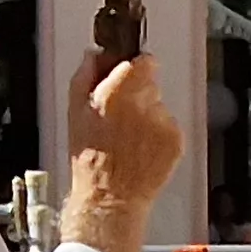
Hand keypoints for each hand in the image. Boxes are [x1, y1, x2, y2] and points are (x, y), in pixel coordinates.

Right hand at [64, 55, 182, 212]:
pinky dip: (159, 135)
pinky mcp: (176, 140)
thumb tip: (94, 55)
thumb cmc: (89, 159)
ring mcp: (163, 123)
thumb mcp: (74, 113)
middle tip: (121, 116)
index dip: (135, 66)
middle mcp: (144, 105)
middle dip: (138, 93)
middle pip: (151, 83)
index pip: (142, 61)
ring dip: (148, 116)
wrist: (110, 196)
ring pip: (160, 107)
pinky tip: (141, 149)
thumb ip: (85, 77)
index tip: (129, 72)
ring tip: (129, 138)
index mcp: (117, 93)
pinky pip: (170, 127)